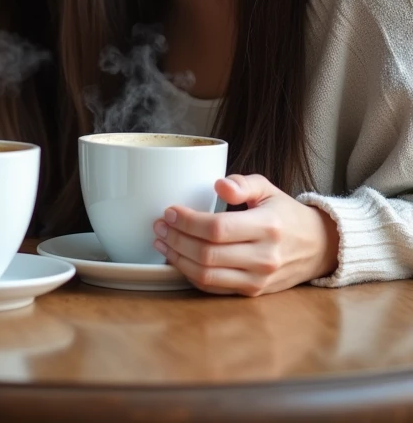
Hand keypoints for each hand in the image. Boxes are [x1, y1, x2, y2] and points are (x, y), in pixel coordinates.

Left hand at [153, 173, 339, 295]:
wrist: (316, 247)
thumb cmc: (285, 213)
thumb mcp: (268, 188)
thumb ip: (243, 183)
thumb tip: (219, 184)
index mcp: (267, 226)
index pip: (217, 228)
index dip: (187, 222)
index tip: (169, 211)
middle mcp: (264, 257)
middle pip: (207, 254)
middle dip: (176, 240)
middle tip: (159, 226)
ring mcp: (258, 279)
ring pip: (207, 275)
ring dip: (178, 259)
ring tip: (162, 242)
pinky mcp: (252, 292)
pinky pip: (214, 287)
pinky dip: (191, 274)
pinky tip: (178, 259)